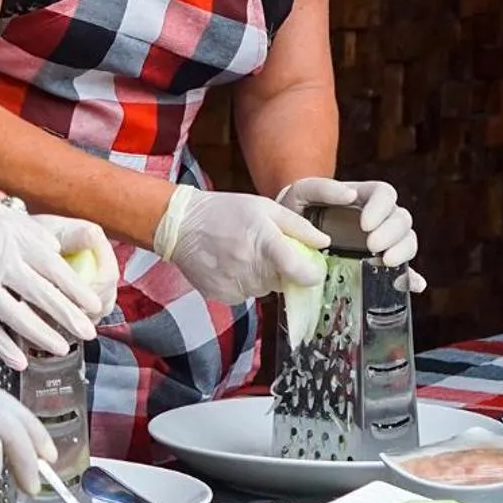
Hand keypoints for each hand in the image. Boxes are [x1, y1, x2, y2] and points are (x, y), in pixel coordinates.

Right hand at [0, 199, 104, 369]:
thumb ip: (30, 232)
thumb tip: (57, 253)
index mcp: (10, 237)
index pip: (52, 266)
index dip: (76, 288)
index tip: (94, 304)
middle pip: (40, 294)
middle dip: (67, 316)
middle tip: (88, 332)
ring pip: (17, 316)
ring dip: (42, 335)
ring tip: (62, 348)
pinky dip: (4, 347)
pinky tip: (20, 361)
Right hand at [153, 185, 326, 303]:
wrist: (178, 224)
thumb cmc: (222, 211)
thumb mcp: (262, 207)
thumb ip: (297, 226)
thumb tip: (323, 242)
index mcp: (266, 245)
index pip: (303, 274)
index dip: (312, 274)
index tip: (310, 269)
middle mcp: (253, 269)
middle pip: (284, 282)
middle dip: (281, 269)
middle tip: (262, 249)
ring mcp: (237, 285)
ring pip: (264, 289)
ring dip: (260, 276)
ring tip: (241, 253)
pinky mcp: (223, 295)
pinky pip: (245, 294)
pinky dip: (242, 282)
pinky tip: (228, 264)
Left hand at [278, 177, 424, 291]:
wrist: (286, 238)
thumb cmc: (295, 210)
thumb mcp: (301, 193)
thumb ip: (320, 188)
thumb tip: (350, 196)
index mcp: (362, 197)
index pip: (385, 193)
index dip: (381, 207)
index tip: (365, 224)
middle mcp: (378, 218)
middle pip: (402, 218)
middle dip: (392, 232)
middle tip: (372, 246)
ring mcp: (382, 241)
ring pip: (408, 240)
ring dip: (403, 251)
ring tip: (385, 262)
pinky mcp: (380, 264)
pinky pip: (405, 271)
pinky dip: (411, 278)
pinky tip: (415, 285)